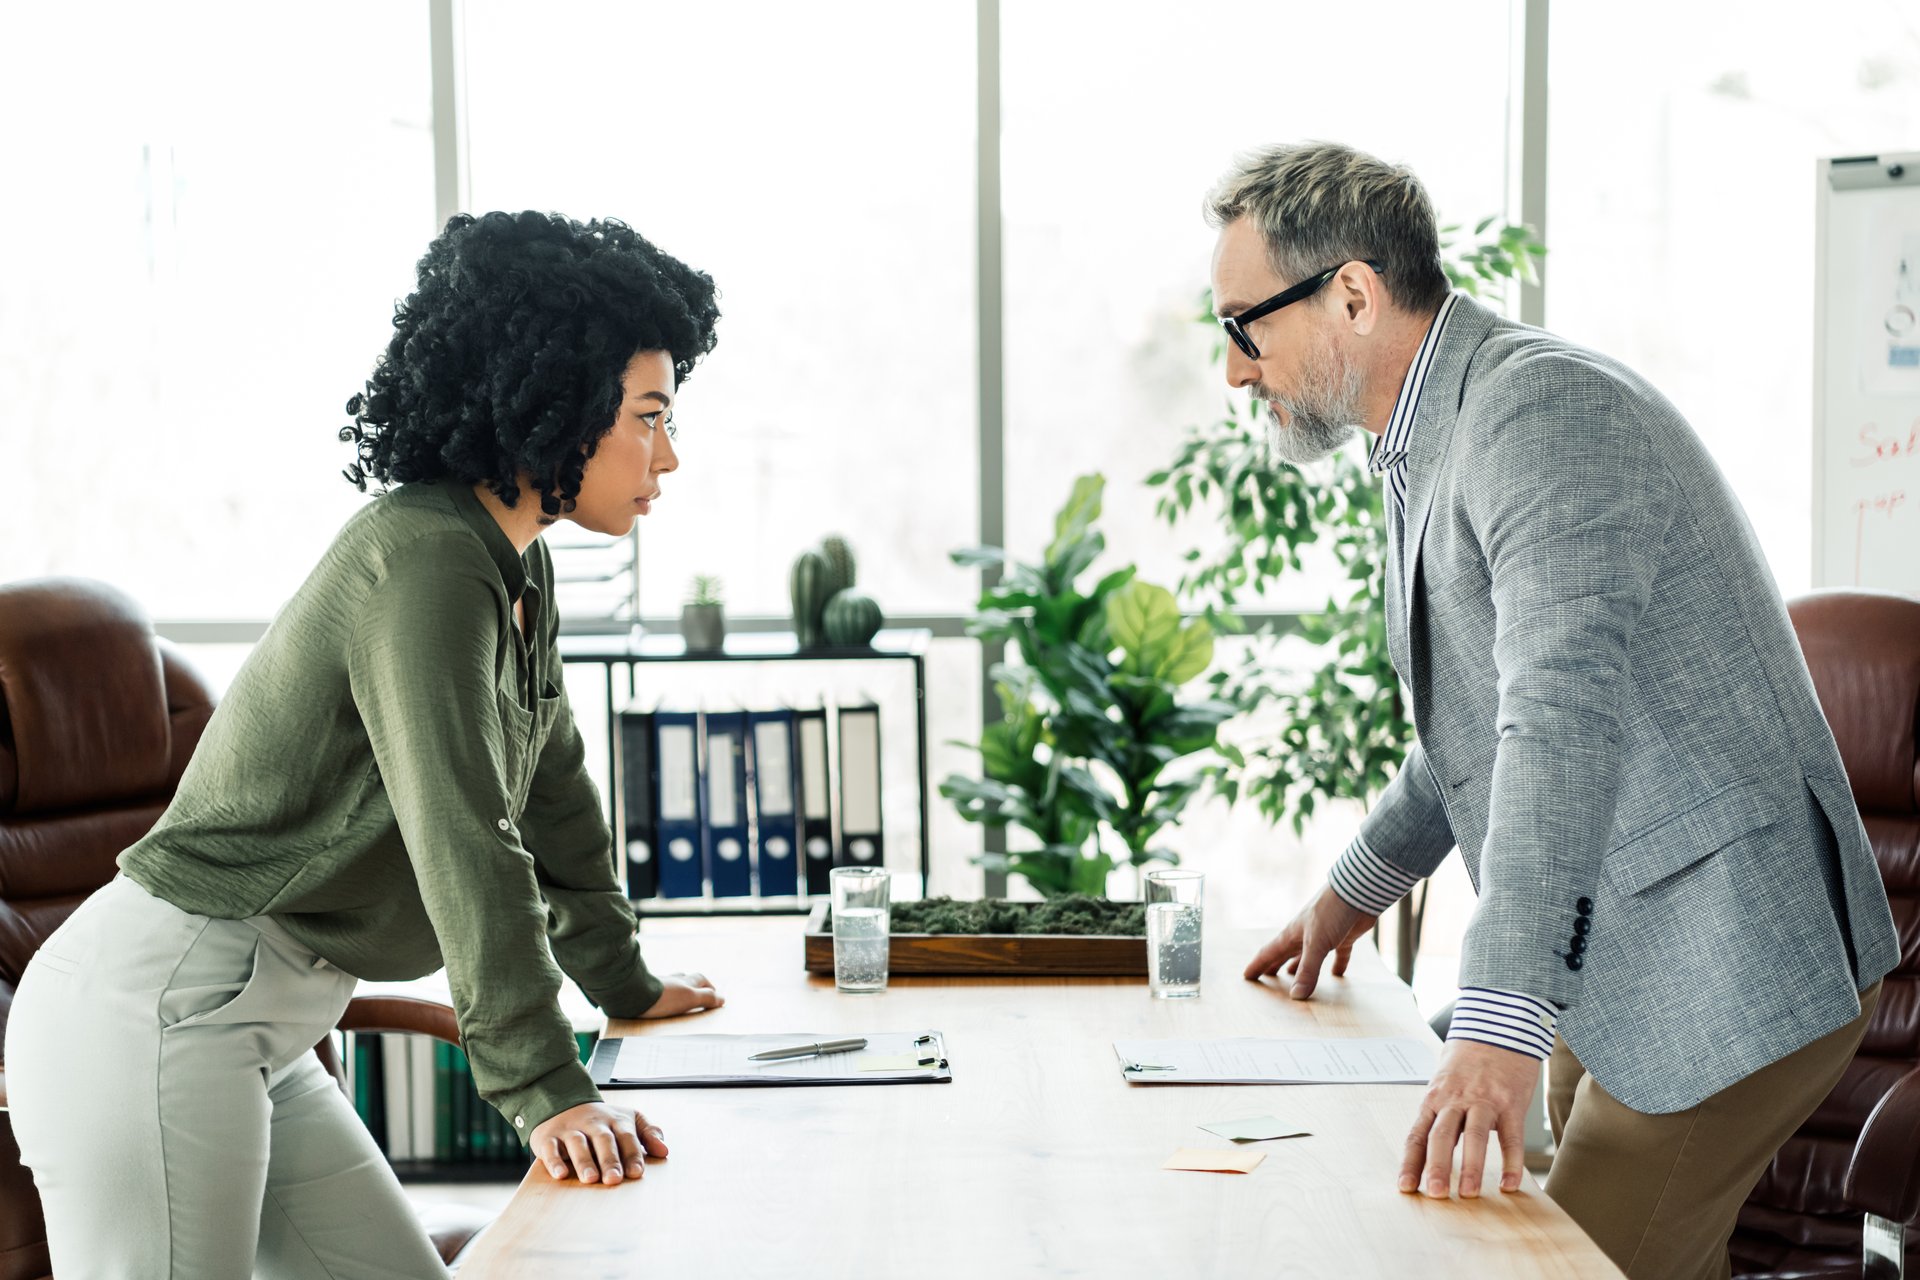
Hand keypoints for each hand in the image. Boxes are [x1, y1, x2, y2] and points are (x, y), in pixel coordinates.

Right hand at [530, 1101, 666, 1185]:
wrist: (561, 1102)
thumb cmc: (601, 1121)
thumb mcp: (627, 1120)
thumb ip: (648, 1133)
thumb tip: (664, 1151)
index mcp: (615, 1120)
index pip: (627, 1136)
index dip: (632, 1154)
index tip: (637, 1173)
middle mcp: (593, 1123)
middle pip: (603, 1140)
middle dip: (609, 1160)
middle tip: (614, 1179)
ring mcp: (570, 1129)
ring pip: (577, 1143)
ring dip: (584, 1161)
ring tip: (590, 1179)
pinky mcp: (548, 1137)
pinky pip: (550, 1148)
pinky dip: (554, 1161)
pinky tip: (560, 1174)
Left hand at [638, 972, 723, 1017]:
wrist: (632, 995)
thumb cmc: (662, 998)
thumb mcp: (690, 999)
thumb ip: (706, 998)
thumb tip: (723, 999)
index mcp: (685, 981)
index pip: (702, 980)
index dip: (709, 987)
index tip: (714, 995)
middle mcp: (672, 980)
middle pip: (687, 978)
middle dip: (695, 984)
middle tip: (699, 992)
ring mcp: (658, 983)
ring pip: (671, 982)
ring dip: (677, 987)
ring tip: (679, 995)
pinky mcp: (644, 989)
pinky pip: (656, 989)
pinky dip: (662, 993)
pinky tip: (658, 999)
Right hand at [1242, 885, 1376, 998]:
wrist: (1357, 892)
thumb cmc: (1331, 911)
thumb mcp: (1316, 944)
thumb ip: (1307, 971)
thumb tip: (1296, 996)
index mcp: (1292, 935)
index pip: (1269, 953)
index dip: (1257, 965)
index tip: (1246, 976)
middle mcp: (1305, 936)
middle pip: (1286, 955)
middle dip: (1275, 967)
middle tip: (1266, 980)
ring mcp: (1325, 936)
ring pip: (1309, 957)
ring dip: (1301, 968)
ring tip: (1295, 981)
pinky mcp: (1344, 937)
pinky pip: (1339, 955)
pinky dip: (1337, 965)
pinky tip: (1338, 974)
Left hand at [1399, 1039, 1537, 1197]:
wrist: (1497, 1029)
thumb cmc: (1467, 1063)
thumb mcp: (1444, 1085)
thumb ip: (1438, 1116)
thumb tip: (1428, 1156)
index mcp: (1434, 1098)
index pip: (1418, 1134)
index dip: (1411, 1162)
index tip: (1405, 1187)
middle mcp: (1455, 1099)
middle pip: (1441, 1135)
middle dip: (1436, 1166)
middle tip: (1435, 1194)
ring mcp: (1484, 1100)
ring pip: (1474, 1135)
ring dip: (1470, 1166)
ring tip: (1468, 1194)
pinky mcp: (1511, 1102)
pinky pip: (1511, 1136)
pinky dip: (1511, 1162)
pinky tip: (1510, 1184)